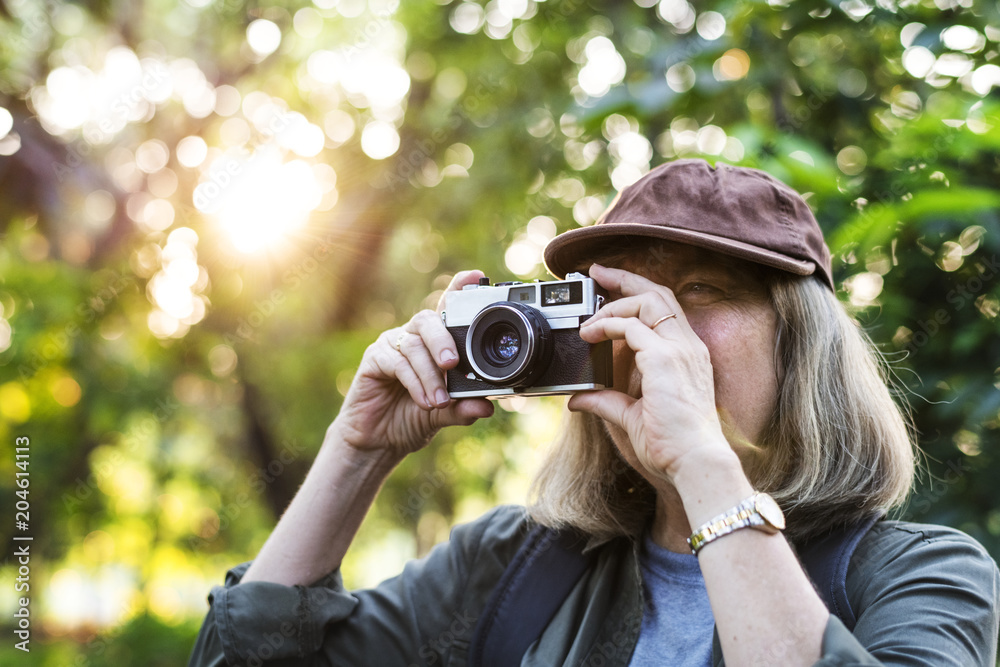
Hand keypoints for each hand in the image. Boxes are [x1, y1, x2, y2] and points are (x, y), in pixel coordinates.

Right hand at [331, 270, 493, 457]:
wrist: (380, 441)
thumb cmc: (413, 418)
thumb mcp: (444, 414)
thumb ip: (463, 408)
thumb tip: (486, 407)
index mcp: (435, 342)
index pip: (447, 309)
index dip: (459, 289)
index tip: (476, 276)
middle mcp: (413, 337)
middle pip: (428, 320)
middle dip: (443, 339)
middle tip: (453, 363)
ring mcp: (392, 345)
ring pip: (413, 345)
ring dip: (430, 374)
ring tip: (439, 400)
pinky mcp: (374, 359)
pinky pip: (395, 362)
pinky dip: (413, 382)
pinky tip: (423, 401)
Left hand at [567, 263, 732, 484]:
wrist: (695, 462)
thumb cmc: (673, 445)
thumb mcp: (632, 417)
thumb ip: (607, 402)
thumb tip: (577, 400)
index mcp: (687, 356)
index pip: (665, 308)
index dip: (637, 291)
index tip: (609, 284)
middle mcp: (688, 347)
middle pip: (659, 293)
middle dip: (625, 278)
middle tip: (595, 272)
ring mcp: (679, 350)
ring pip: (648, 301)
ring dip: (613, 302)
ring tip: (588, 317)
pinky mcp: (665, 360)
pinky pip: (632, 327)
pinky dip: (607, 324)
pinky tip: (589, 334)